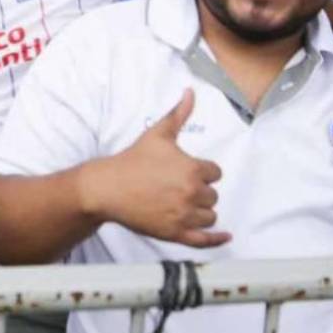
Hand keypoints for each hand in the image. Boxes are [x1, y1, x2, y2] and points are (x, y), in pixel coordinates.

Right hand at [80, 89, 229, 247]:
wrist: (108, 187)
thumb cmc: (132, 160)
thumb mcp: (157, 134)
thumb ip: (179, 114)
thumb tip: (190, 92)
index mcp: (193, 169)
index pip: (215, 173)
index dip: (202, 172)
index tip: (186, 172)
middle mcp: (192, 193)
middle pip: (213, 195)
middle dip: (200, 191)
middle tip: (178, 187)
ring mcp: (184, 215)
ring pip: (209, 216)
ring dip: (201, 211)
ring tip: (182, 204)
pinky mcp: (175, 233)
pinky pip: (204, 240)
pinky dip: (216, 239)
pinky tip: (224, 236)